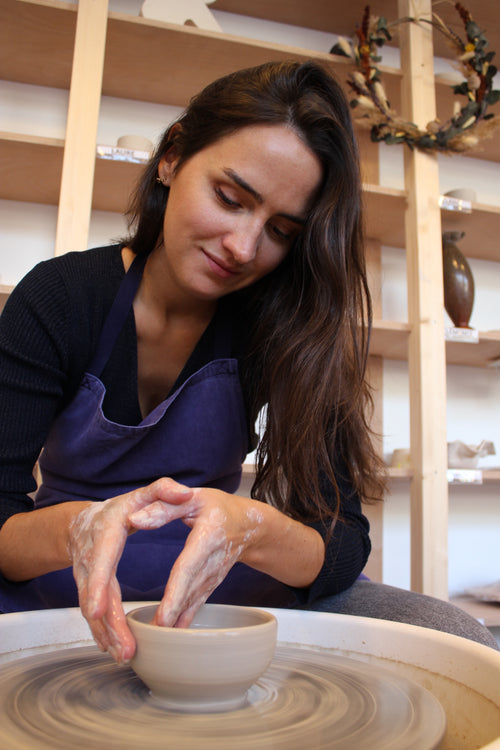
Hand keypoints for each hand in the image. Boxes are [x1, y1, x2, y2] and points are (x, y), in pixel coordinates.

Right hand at [67, 478, 192, 662]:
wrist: (82, 523)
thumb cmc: (118, 509)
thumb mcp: (141, 494)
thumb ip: (163, 490)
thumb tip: (185, 491)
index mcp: (106, 535)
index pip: (101, 562)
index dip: (99, 587)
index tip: (99, 609)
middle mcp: (91, 560)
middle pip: (96, 595)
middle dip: (108, 624)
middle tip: (125, 648)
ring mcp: (86, 579)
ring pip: (93, 611)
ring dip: (106, 635)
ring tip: (124, 655)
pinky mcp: (89, 592)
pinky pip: (94, 615)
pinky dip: (102, 633)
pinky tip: (113, 649)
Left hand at [129, 488, 264, 627]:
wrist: (249, 525)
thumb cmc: (218, 507)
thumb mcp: (192, 498)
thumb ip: (163, 508)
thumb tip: (134, 518)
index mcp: (208, 536)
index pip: (189, 567)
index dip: (176, 592)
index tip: (164, 615)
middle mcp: (212, 560)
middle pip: (190, 591)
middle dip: (173, 615)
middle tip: (154, 636)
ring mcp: (213, 575)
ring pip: (192, 601)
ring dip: (175, 622)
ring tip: (155, 641)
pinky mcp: (211, 583)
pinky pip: (197, 603)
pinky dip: (184, 619)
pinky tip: (171, 636)